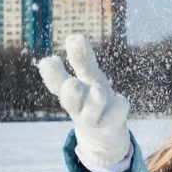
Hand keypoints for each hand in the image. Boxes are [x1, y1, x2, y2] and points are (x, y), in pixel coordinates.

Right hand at [37, 35, 129, 165]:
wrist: (105, 135)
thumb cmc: (95, 100)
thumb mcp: (90, 78)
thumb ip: (83, 59)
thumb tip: (74, 36)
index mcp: (71, 93)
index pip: (56, 83)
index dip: (52, 74)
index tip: (50, 60)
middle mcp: (79, 107)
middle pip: (69, 101)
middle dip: (70, 92)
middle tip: (72, 83)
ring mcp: (93, 119)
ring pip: (90, 112)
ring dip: (94, 100)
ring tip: (98, 90)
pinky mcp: (109, 127)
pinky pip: (114, 117)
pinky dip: (119, 107)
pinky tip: (121, 99)